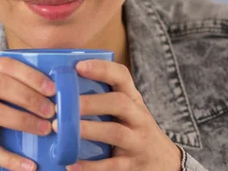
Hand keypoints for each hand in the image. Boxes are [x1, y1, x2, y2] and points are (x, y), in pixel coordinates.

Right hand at [0, 57, 56, 170]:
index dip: (29, 74)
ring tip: (44, 130)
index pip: (2, 65)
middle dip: (29, 96)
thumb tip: (45, 97)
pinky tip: (27, 165)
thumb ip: (2, 94)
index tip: (52, 88)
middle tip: (51, 111)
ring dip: (22, 120)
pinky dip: (8, 157)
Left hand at [55, 60, 181, 170]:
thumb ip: (103, 100)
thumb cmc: (135, 131)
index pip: (122, 76)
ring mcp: (138, 142)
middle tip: (63, 105)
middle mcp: (138, 118)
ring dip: (88, 129)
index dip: (102, 69)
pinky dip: (90, 166)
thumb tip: (62, 90)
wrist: (166, 163)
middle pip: (119, 103)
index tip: (79, 66)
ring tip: (61, 129)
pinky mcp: (133, 166)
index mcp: (133, 100)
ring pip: (116, 132)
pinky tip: (71, 163)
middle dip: (91, 102)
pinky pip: (111, 166)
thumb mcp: (127, 112)